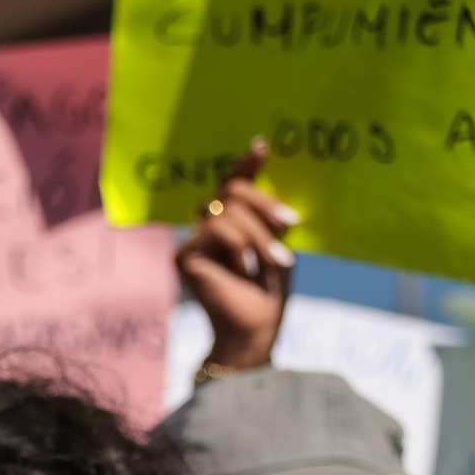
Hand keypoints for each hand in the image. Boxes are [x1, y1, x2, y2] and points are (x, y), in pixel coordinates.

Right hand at [178, 139, 296, 373]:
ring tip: (272, 261)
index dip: (245, 165)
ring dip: (257, 234)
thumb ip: (263, 213)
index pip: (232, 185)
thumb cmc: (269, 290)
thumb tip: (263, 176)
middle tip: (290, 223)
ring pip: (227, 210)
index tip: (262, 147)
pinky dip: (239, 247)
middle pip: (231, 190)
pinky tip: (244, 270)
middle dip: (264, 204)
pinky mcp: (184, 255)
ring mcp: (193, 241)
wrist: (255, 327)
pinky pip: (217, 230)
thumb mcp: (275, 241)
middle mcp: (207, 228)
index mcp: (230, 223)